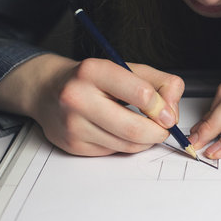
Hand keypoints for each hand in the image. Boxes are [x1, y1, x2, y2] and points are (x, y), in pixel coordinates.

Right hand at [0, 54, 183, 155]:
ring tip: (144, 128)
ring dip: (145, 141)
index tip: (168, 114)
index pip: (142, 94)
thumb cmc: (93, 79)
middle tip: (164, 129)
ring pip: (127, 145)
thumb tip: (173, 111)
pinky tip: (120, 131)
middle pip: (135, 128)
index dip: (163, 108)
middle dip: (158, 132)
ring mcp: (73, 124)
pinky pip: (114, 152)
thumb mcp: (128, 69)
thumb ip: (160, 84)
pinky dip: (126, 145)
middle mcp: (78, 97)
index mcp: (94, 71)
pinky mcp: (73, 145)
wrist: (47, 90)